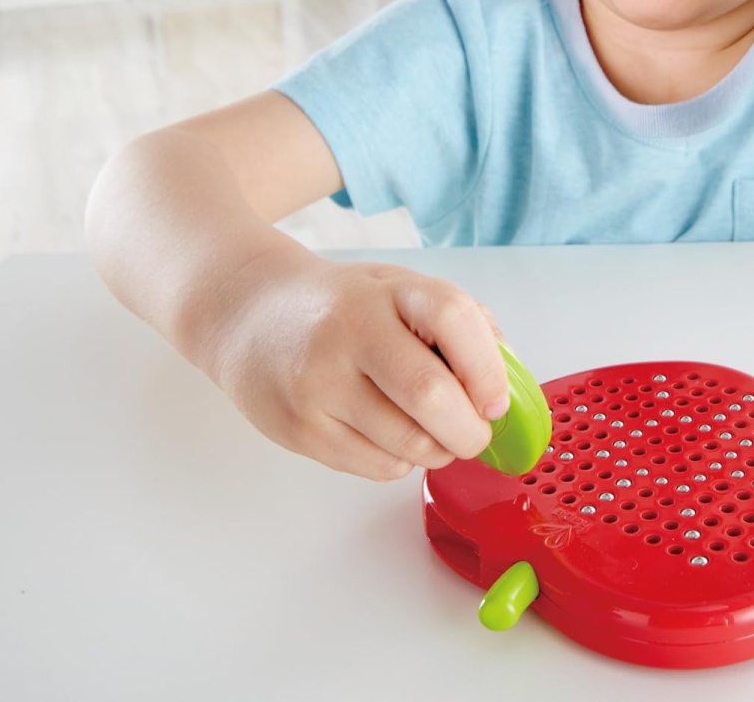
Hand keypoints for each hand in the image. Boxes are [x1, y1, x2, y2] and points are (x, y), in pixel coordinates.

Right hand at [197, 253, 511, 481]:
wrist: (247, 314)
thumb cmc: (338, 306)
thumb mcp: (397, 288)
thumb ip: (458, 323)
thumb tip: (506, 377)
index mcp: (386, 291)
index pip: (451, 318)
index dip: (488, 366)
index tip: (496, 399)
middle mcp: (348, 332)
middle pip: (430, 394)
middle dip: (470, 430)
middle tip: (476, 434)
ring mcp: (318, 383)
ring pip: (407, 442)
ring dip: (439, 452)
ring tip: (436, 437)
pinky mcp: (299, 428)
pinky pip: (375, 466)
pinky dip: (401, 463)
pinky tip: (391, 439)